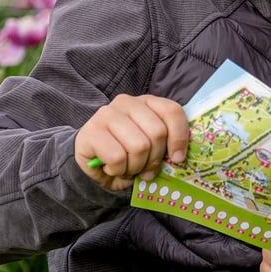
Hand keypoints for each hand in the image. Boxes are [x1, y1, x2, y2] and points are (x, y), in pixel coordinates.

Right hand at [74, 94, 189, 190]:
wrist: (92, 164)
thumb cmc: (127, 154)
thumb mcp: (151, 147)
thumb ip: (165, 146)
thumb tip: (178, 158)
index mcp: (147, 102)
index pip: (172, 111)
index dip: (179, 138)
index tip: (178, 159)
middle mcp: (127, 102)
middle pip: (157, 132)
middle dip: (154, 159)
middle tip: (145, 170)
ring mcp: (107, 114)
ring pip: (138, 146)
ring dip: (135, 166)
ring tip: (127, 168)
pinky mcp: (91, 131)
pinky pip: (117, 157)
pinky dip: (117, 170)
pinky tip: (111, 168)